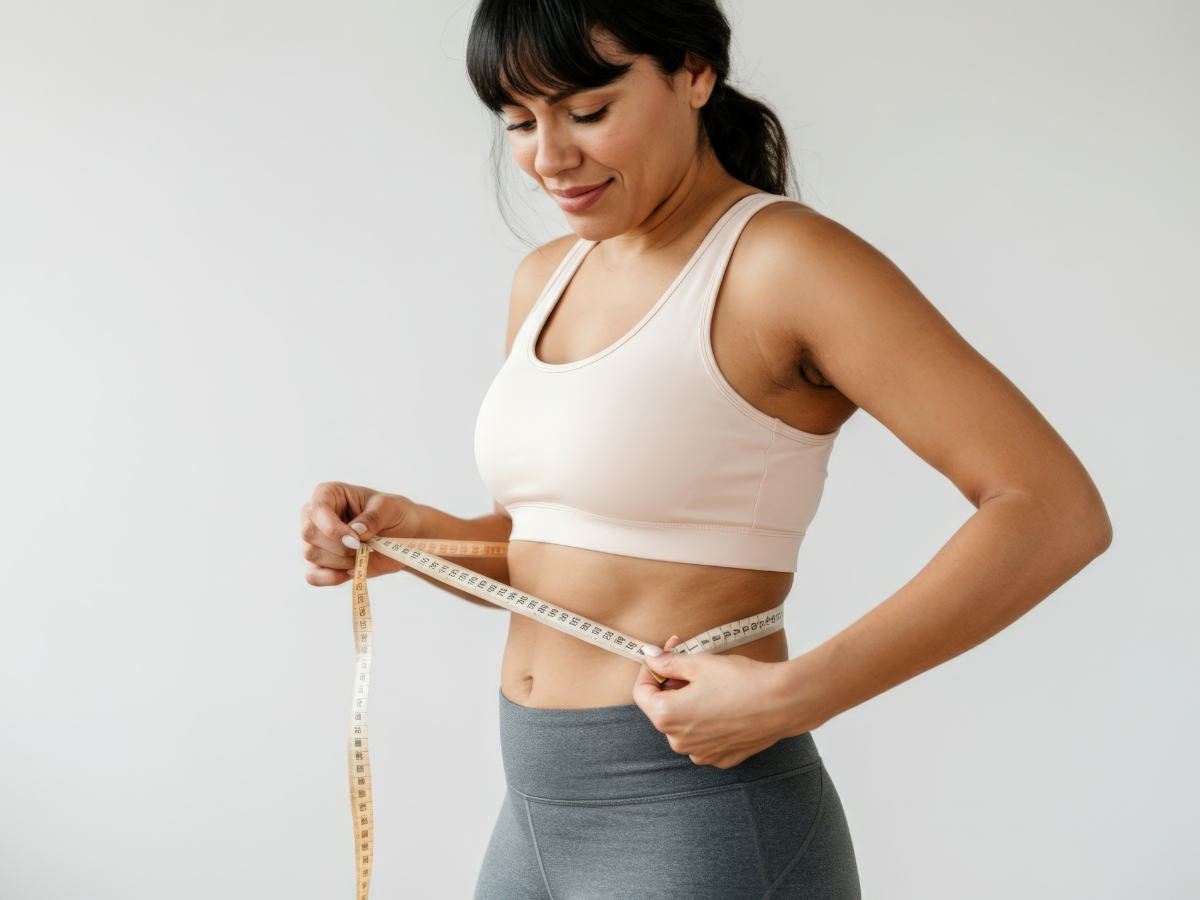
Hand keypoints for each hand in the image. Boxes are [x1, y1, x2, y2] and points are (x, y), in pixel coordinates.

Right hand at [300, 482, 421, 585]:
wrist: (403, 535)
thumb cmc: (394, 514)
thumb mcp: (390, 508)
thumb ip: (373, 517)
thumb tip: (356, 531)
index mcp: (329, 494)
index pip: (316, 509)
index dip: (333, 529)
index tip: (356, 540)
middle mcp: (316, 515)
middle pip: (309, 534)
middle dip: (338, 547)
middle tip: (363, 548)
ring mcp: (317, 540)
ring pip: (311, 554)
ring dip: (340, 561)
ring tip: (362, 556)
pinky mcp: (322, 562)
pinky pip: (313, 576)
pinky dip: (331, 578)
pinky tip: (351, 572)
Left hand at [632, 636, 804, 768]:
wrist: (782, 702)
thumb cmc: (741, 681)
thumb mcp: (698, 663)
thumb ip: (668, 662)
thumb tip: (651, 657)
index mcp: (667, 716)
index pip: (641, 692)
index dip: (651, 669)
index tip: (666, 653)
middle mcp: (679, 741)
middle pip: (663, 707)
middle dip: (673, 683)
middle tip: (693, 662)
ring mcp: (701, 753)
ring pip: (684, 723)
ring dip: (690, 702)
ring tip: (713, 683)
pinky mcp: (722, 758)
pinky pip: (704, 737)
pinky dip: (708, 720)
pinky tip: (726, 703)